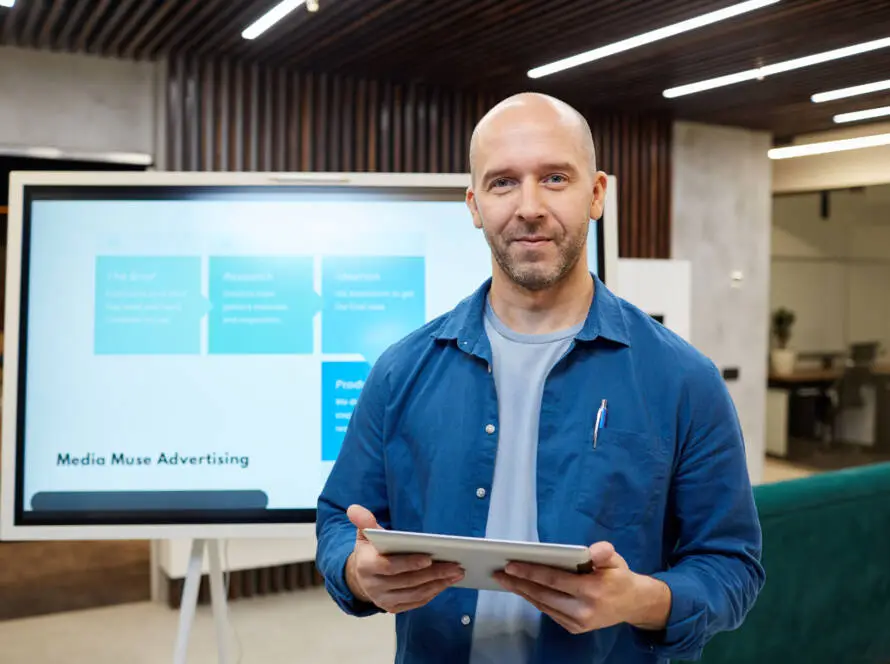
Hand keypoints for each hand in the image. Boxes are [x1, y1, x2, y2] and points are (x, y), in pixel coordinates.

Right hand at [344, 505, 464, 613]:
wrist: (361, 577)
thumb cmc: (369, 551)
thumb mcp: (365, 534)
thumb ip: (364, 522)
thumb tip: (354, 508)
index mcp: (366, 566)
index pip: (390, 567)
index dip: (410, 563)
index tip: (429, 557)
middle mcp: (374, 586)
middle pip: (408, 581)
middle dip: (434, 573)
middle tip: (455, 564)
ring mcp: (384, 600)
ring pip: (415, 593)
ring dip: (438, 584)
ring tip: (456, 573)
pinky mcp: (393, 608)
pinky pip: (416, 602)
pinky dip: (433, 593)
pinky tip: (446, 582)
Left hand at [494, 542, 670, 634]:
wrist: (633, 604)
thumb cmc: (619, 576)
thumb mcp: (616, 559)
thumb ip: (604, 553)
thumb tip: (593, 550)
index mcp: (592, 591)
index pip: (554, 580)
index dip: (530, 572)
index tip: (511, 565)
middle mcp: (583, 610)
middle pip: (543, 595)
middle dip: (518, 583)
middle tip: (498, 572)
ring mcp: (578, 623)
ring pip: (543, 605)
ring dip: (522, 592)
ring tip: (505, 580)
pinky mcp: (574, 628)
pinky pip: (549, 612)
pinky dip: (534, 600)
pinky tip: (523, 589)